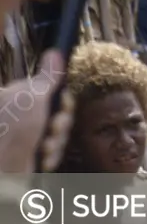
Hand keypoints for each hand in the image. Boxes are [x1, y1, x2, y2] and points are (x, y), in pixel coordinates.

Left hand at [0, 50, 69, 171]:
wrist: (1, 170)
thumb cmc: (10, 129)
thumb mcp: (31, 96)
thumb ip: (48, 76)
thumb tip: (54, 52)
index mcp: (19, 96)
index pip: (54, 91)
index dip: (64, 98)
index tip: (62, 102)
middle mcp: (23, 114)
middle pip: (61, 112)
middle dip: (62, 122)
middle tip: (53, 127)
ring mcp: (27, 135)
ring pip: (60, 133)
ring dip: (56, 141)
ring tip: (44, 147)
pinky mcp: (32, 155)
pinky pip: (55, 151)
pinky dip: (51, 155)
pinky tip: (42, 159)